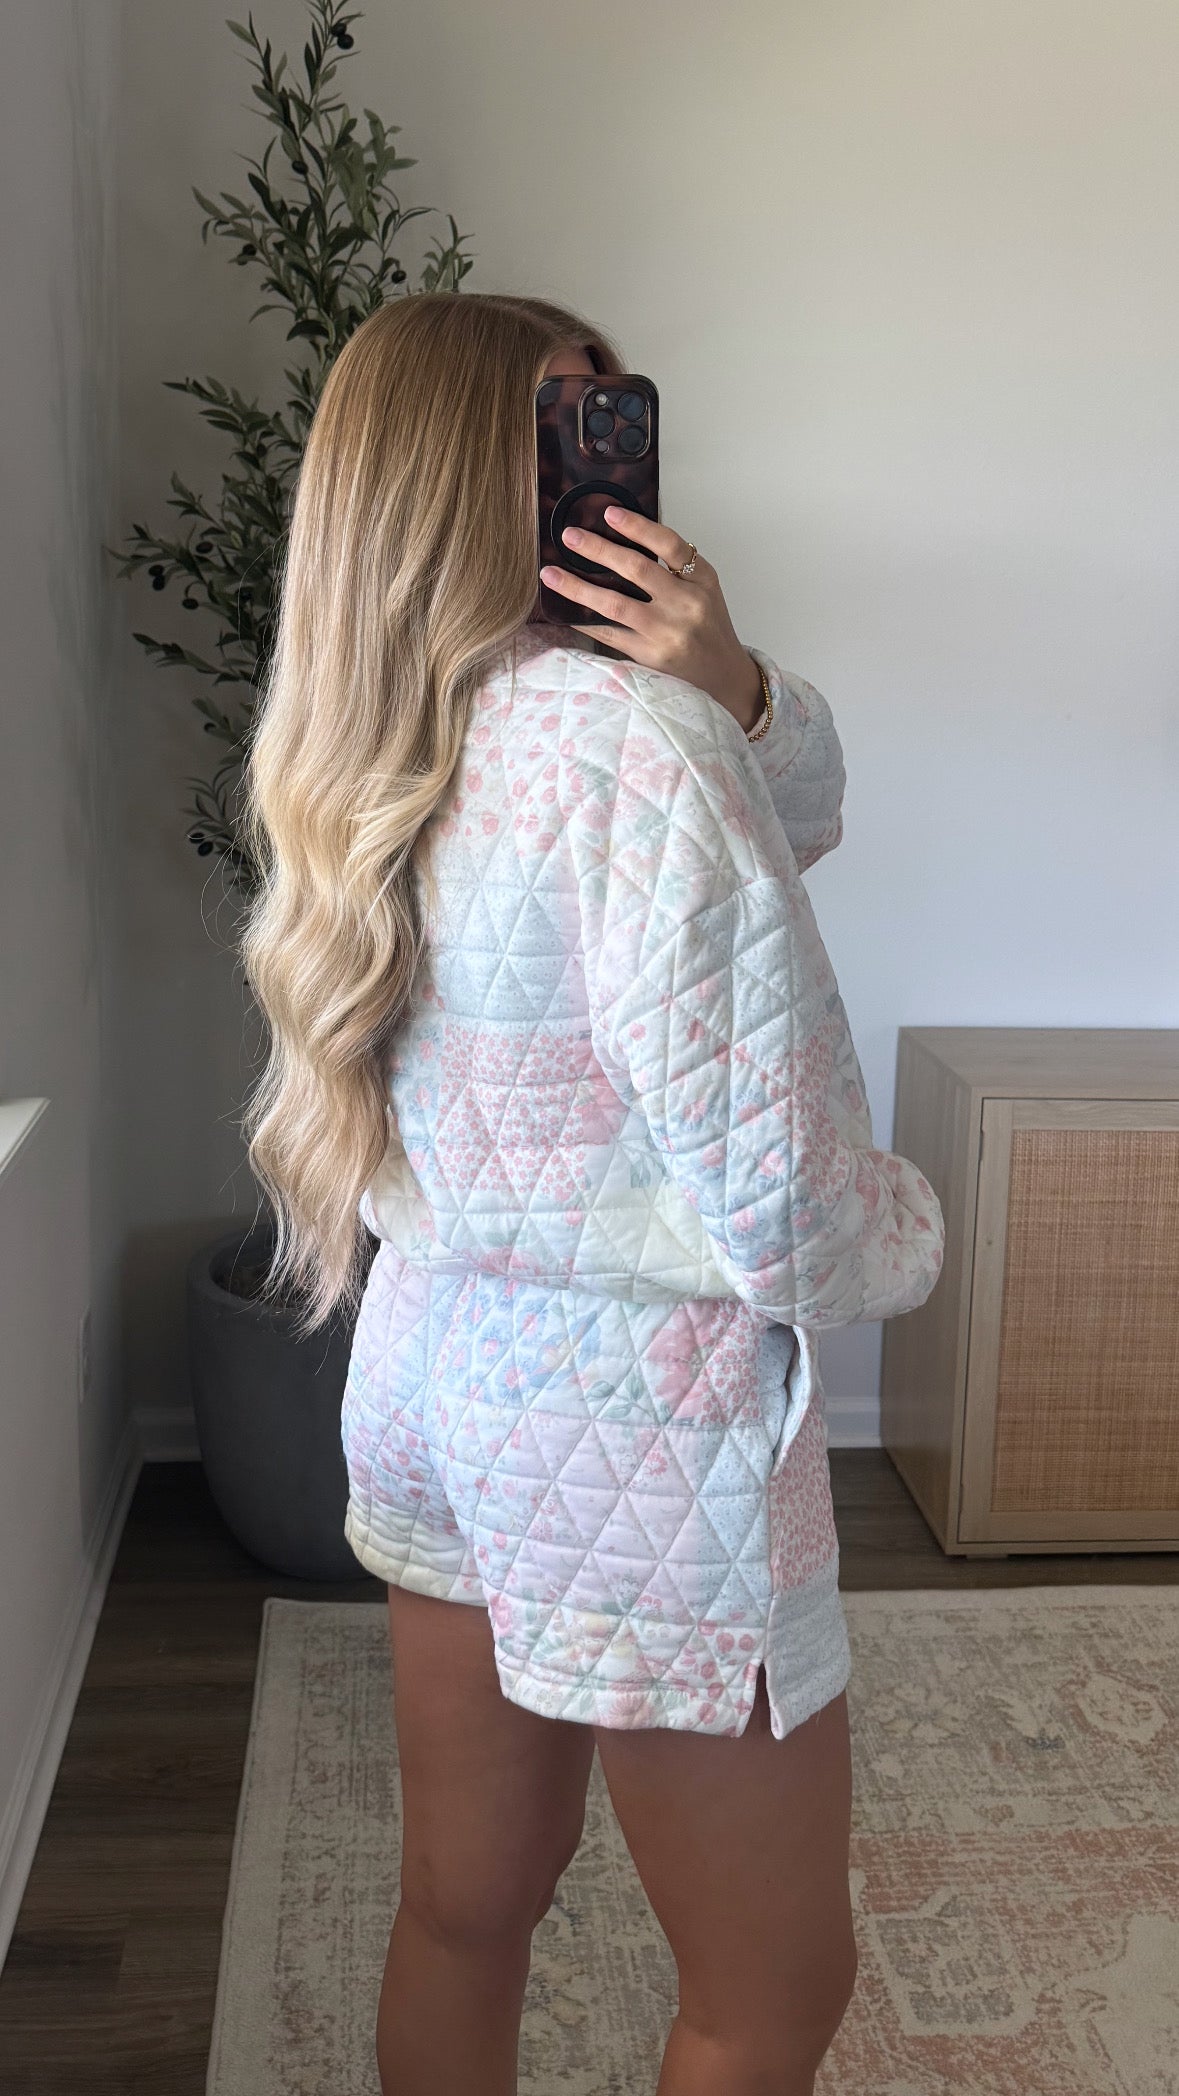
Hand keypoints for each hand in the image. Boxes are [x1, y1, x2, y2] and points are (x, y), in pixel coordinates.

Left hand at [539, 509, 765, 733]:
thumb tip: (624, 539)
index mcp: (702, 581)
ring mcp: (667, 632)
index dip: (637, 526)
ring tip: (551, 574)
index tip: (609, 513)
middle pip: (636, 568)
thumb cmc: (709, 630)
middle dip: (598, 549)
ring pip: (615, 603)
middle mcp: (686, 604)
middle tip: (569, 536)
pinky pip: (609, 634)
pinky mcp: (650, 656)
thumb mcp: (705, 592)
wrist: (724, 678)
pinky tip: (564, 610)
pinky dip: (584, 621)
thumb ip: (675, 569)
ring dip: (577, 587)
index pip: (669, 545)